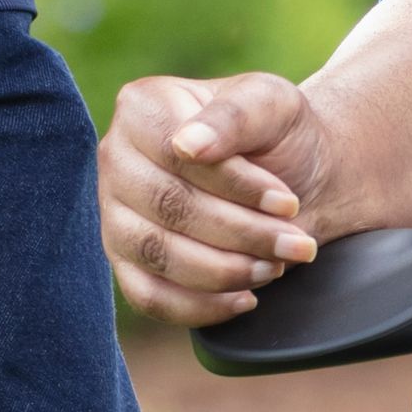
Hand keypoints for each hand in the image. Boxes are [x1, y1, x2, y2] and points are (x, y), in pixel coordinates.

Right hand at [102, 70, 327, 325]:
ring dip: (226, 271)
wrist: (294, 180)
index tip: (287, 203)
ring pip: (157, 254)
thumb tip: (187, 145)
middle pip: (168, 207)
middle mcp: (117, 159)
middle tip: (296, 243)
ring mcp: (115, 214)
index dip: (234, 185)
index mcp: (143, 107)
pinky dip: (200, 306)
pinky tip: (245, 299)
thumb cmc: (279, 135)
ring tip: (276, 266)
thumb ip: (233, 115)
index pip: (176, 153)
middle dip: (241, 232)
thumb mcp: (272, 104)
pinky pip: (148, 297)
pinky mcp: (125, 262)